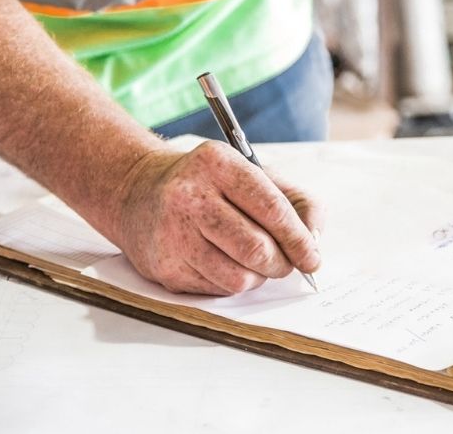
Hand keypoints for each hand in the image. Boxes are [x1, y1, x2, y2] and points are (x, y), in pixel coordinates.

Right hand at [110, 141, 322, 294]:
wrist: (138, 192)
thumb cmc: (209, 185)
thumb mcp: (253, 174)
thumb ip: (296, 201)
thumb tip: (314, 241)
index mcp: (218, 163)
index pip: (271, 209)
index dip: (299, 239)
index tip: (312, 257)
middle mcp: (190, 195)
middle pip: (257, 249)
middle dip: (282, 264)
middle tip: (285, 263)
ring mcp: (173, 233)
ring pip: (239, 278)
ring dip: (258, 277)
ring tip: (252, 261)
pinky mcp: (164, 266)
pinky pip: (217, 290)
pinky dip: (231, 282)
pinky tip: (222, 262)